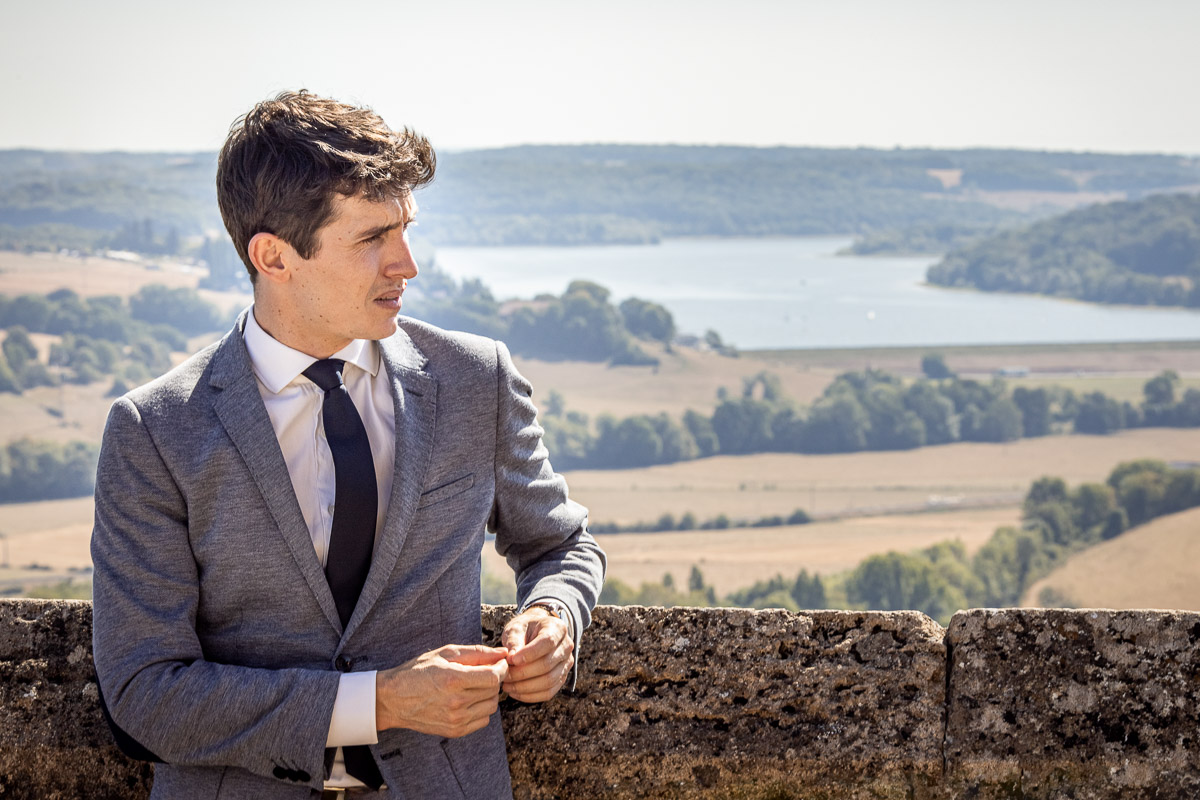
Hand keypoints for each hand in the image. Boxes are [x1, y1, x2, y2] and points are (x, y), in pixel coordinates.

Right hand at [375, 644, 508, 737]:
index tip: (498, 662)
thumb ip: (477, 653)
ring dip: (489, 694)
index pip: (494, 677)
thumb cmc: (418, 671)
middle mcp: (456, 702)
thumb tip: (503, 653)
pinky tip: (468, 699)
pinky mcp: (455, 731)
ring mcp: (456, 720)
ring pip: (491, 707)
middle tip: (484, 671)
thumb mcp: (446, 654)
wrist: (392, 699)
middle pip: (494, 691)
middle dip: (494, 679)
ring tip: (475, 685)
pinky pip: (483, 721)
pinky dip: (481, 709)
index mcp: (454, 680)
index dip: (501, 668)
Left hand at [502, 606, 573, 702]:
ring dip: (525, 687)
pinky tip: (514, 692)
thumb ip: (514, 641)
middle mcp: (566, 647)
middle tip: (504, 675)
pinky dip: (530, 696)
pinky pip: (548, 693)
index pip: (547, 642)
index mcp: (557, 629)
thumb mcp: (516, 628)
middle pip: (547, 664)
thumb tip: (511, 659)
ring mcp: (566, 664)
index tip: (511, 660)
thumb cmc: (524, 630)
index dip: (529, 653)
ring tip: (506, 685)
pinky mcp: (561, 679)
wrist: (533, 635)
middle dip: (522, 673)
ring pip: (548, 681)